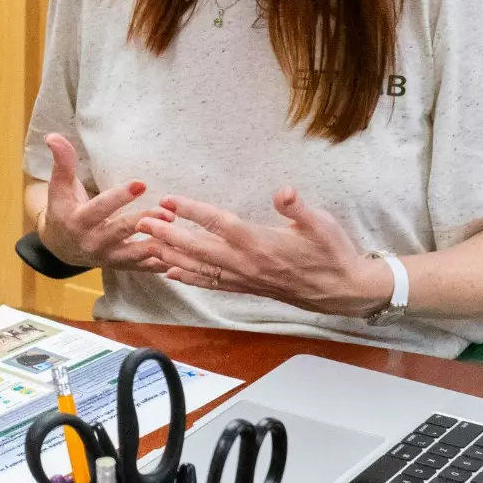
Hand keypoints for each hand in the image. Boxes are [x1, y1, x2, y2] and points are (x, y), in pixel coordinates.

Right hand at [35, 133, 171, 272]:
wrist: (60, 246)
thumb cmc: (63, 209)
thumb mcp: (59, 186)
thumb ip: (62, 161)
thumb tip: (53, 136)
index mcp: (78, 221)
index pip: (100, 208)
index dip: (119, 197)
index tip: (141, 183)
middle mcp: (93, 242)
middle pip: (121, 231)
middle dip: (145, 221)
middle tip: (167, 212)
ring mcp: (108, 257)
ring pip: (135, 253)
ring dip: (157, 245)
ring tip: (177, 232)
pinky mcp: (122, 266)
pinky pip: (144, 267)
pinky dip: (162, 263)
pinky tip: (181, 255)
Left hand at [133, 187, 391, 317]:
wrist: (342, 290)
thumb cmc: (333, 253)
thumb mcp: (322, 224)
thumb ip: (299, 209)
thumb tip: (283, 192)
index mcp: (260, 243)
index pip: (218, 224)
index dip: (192, 211)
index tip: (168, 200)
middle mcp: (246, 263)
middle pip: (198, 248)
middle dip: (167, 234)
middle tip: (140, 222)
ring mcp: (243, 278)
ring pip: (198, 268)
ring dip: (170, 255)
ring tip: (144, 246)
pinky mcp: (246, 287)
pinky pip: (210, 283)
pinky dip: (188, 277)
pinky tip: (170, 272)